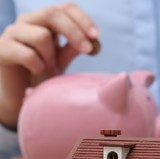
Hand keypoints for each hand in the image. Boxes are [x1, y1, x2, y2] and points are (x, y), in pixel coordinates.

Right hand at [0, 3, 99, 128]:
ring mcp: (13, 33)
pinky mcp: (2, 49)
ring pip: (41, 35)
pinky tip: (38, 73)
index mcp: (46, 21)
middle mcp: (28, 22)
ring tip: (52, 71)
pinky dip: (39, 66)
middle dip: (74, 32)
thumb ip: (74, 48)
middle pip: (52, 13)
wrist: (18, 95)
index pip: (66, 8)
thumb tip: (93, 41)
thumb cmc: (42, 74)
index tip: (96, 36)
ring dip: (52, 57)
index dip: (82, 19)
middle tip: (87, 50)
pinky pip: (27, 54)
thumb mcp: (62, 59)